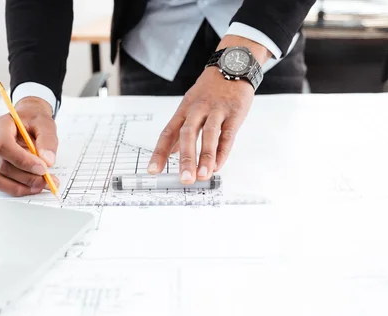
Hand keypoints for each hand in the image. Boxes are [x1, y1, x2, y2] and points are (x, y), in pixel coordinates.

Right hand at [0, 97, 59, 195]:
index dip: (22, 160)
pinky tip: (33, 187)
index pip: (3, 146)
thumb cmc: (34, 120)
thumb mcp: (45, 124)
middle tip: (49, 180)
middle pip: (3, 165)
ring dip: (21, 186)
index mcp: (1, 126)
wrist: (28, 120)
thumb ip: (48, 140)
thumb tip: (48, 161)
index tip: (43, 168)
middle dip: (28, 176)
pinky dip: (16, 188)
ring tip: (42, 185)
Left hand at [147, 35, 270, 183]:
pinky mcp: (234, 113)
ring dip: (205, 157)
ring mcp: (216, 110)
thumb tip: (172, 152)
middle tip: (184, 179)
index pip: (168, 133)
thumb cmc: (211, 89)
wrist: (234, 64)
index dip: (160, 152)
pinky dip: (223, 151)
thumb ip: (182, 130)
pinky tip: (219, 166)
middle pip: (187, 134)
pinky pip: (228, 134)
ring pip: (208, 135)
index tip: (153, 170)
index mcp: (184, 110)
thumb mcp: (191, 105)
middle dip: (185, 158)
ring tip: (202, 176)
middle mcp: (197, 110)